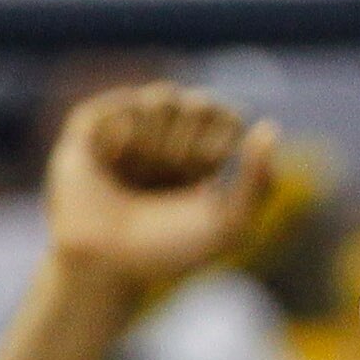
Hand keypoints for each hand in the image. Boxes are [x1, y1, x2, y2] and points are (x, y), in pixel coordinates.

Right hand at [42, 84, 277, 313]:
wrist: (107, 264)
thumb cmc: (168, 251)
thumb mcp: (229, 224)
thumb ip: (258, 181)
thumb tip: (270, 128)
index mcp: (197, 162)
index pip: (228, 118)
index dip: (224, 138)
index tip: (209, 170)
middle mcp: (162, 144)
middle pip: (199, 104)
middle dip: (193, 140)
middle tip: (176, 170)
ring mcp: (126, 135)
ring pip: (163, 96)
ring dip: (163, 135)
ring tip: (147, 165)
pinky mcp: (89, 132)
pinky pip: (121, 102)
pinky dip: (129, 127)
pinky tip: (122, 154)